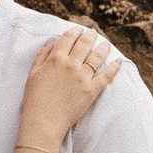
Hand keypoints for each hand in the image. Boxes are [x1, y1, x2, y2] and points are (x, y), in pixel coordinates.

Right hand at [16, 24, 119, 151]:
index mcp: (56, 59)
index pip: (68, 39)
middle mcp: (71, 65)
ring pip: (97, 57)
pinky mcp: (92, 90)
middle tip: (93, 33)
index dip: (74, 32)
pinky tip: (118, 62)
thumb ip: (42, 55)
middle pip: (84, 44)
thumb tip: (51, 41)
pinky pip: (106, 76)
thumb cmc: (35, 99)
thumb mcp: (33, 73)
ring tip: (106, 44)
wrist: (44, 121)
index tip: (78, 30)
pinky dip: (114, 68)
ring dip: (103, 48)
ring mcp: (83, 77)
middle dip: (90, 36)